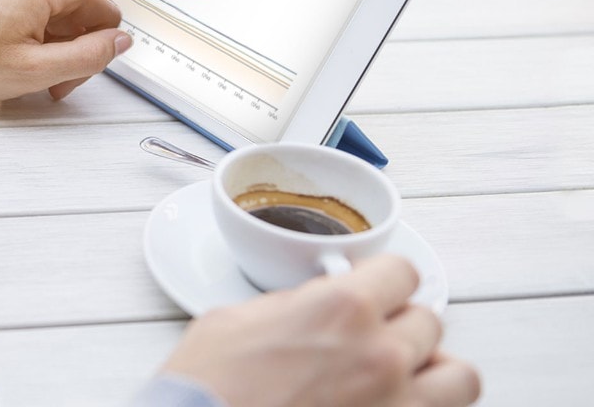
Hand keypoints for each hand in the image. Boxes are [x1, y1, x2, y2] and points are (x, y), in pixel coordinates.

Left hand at [0, 0, 214, 100]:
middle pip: (100, 10)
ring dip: (70, 51)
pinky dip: (54, 43)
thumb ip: (87, 57)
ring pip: (80, 18)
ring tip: (38, 78)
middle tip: (58, 82)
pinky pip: (59, 15)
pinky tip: (31, 64)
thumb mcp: (32, 72)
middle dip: (91, 49)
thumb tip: (120, 41)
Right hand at [163, 255, 480, 406]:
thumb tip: (307, 306)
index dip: (384, 280)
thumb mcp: (233, 320)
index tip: (374, 290)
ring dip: (432, 372)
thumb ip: (289, 306)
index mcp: (342, 308)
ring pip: (458, 376)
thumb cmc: (205, 389)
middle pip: (428, 322)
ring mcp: (395, 406)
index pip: (402, 272)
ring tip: (402, 379)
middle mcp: (381, 355)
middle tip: (368, 339)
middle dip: (398, 327)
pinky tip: (388, 405)